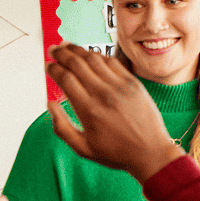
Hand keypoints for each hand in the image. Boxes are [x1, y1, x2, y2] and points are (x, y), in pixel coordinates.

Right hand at [45, 42, 184, 182]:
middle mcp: (103, 94)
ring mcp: (120, 86)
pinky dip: (98, 55)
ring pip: (94, 58)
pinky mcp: (133, 82)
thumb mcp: (83, 148)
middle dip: (61, 53)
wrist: (151, 152)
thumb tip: (50, 104)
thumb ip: (61, 127)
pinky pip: (112, 61)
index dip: (53, 68)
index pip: (65, 78)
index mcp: (88, 110)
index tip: (48, 66)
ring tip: (68, 47)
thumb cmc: (117, 153)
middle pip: (76, 63)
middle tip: (54, 50)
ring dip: (78, 50)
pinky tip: (90, 55)